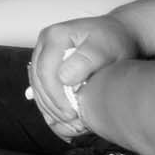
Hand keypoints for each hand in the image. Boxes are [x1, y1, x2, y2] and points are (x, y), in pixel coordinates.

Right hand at [30, 13, 139, 137]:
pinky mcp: (47, 59)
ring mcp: (43, 50)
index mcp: (54, 36)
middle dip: (50, 103)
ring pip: (35, 82)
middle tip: (69, 121)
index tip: (71, 114)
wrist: (118, 32)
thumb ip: (86, 60)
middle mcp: (44, 42)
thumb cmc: (114, 40)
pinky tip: (57, 113)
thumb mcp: (105, 48)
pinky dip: (47, 99)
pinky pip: (40, 82)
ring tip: (64, 121)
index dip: (55, 96)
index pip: (45, 71)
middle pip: (37, 78)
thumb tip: (63, 78)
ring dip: (46, 104)